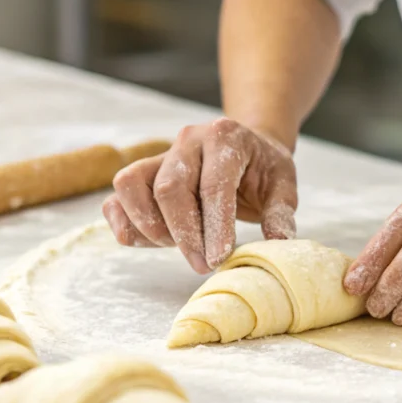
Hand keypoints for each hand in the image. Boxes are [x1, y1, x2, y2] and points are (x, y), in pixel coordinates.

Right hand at [102, 117, 297, 273]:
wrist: (246, 147)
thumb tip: (278, 243)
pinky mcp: (142, 173)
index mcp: (224, 137)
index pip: (213, 185)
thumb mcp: (283, 185)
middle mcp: (187, 140)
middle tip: (202, 265)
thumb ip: (280, 213)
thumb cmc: (263, 169)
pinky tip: (144, 242)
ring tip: (175, 248)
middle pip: (170, 188)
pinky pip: (118, 196)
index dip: (214, 225)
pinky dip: (124, 222)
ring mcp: (160, 155)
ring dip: (149, 226)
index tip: (218, 258)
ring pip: (132, 185)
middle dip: (184, 234)